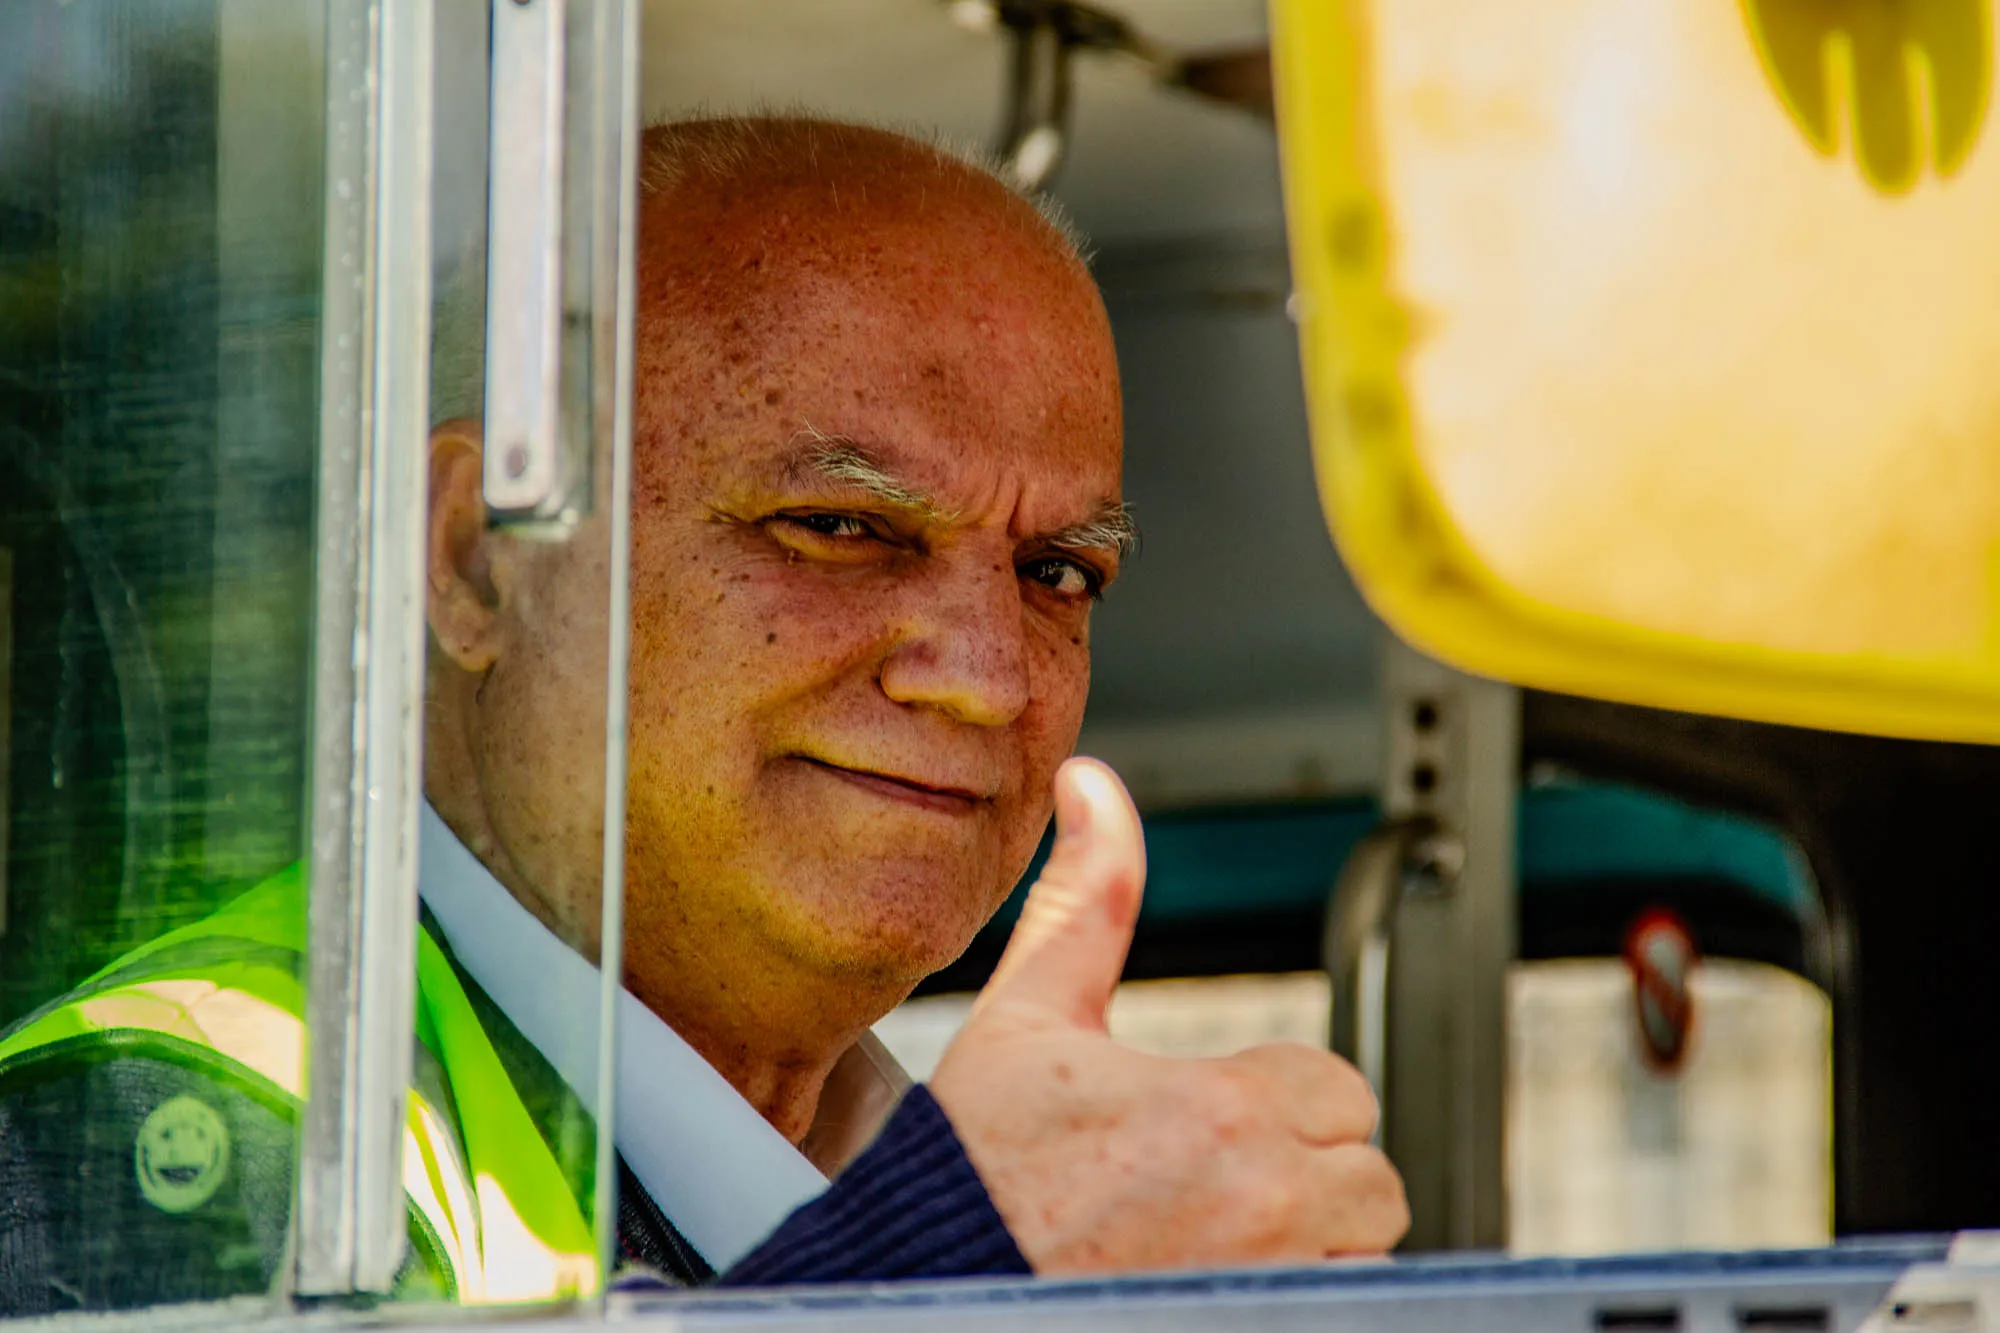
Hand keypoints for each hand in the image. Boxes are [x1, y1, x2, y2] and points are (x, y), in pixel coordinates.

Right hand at [929, 758, 1408, 1273]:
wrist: (922, 1285)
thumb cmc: (970, 1168)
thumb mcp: (1027, 1019)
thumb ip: (1088, 899)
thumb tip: (1094, 787)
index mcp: (1221, 1110)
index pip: (1338, 1089)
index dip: (1279, 1100)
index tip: (1209, 1123)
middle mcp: (1264, 1207)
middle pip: (1367, 1177)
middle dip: (1307, 1174)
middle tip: (1213, 1185)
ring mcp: (1266, 1287)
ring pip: (1359, 1251)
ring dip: (1311, 1243)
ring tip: (1213, 1238)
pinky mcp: (1250, 1328)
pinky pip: (1331, 1305)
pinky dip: (1294, 1295)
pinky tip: (1211, 1281)